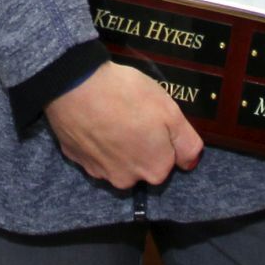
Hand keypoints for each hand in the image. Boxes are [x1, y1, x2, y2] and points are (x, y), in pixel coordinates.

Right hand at [44, 61, 202, 188]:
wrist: (75, 85)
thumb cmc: (127, 95)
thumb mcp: (170, 111)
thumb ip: (187, 143)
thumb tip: (190, 163)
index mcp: (155, 169)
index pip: (167, 159)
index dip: (162, 137)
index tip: (152, 118)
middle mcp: (127, 180)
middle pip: (140, 163)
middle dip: (139, 144)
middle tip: (131, 115)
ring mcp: (98, 171)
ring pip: (115, 160)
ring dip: (115, 145)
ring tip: (109, 115)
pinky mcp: (75, 159)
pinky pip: (92, 152)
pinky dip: (94, 139)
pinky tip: (92, 118)